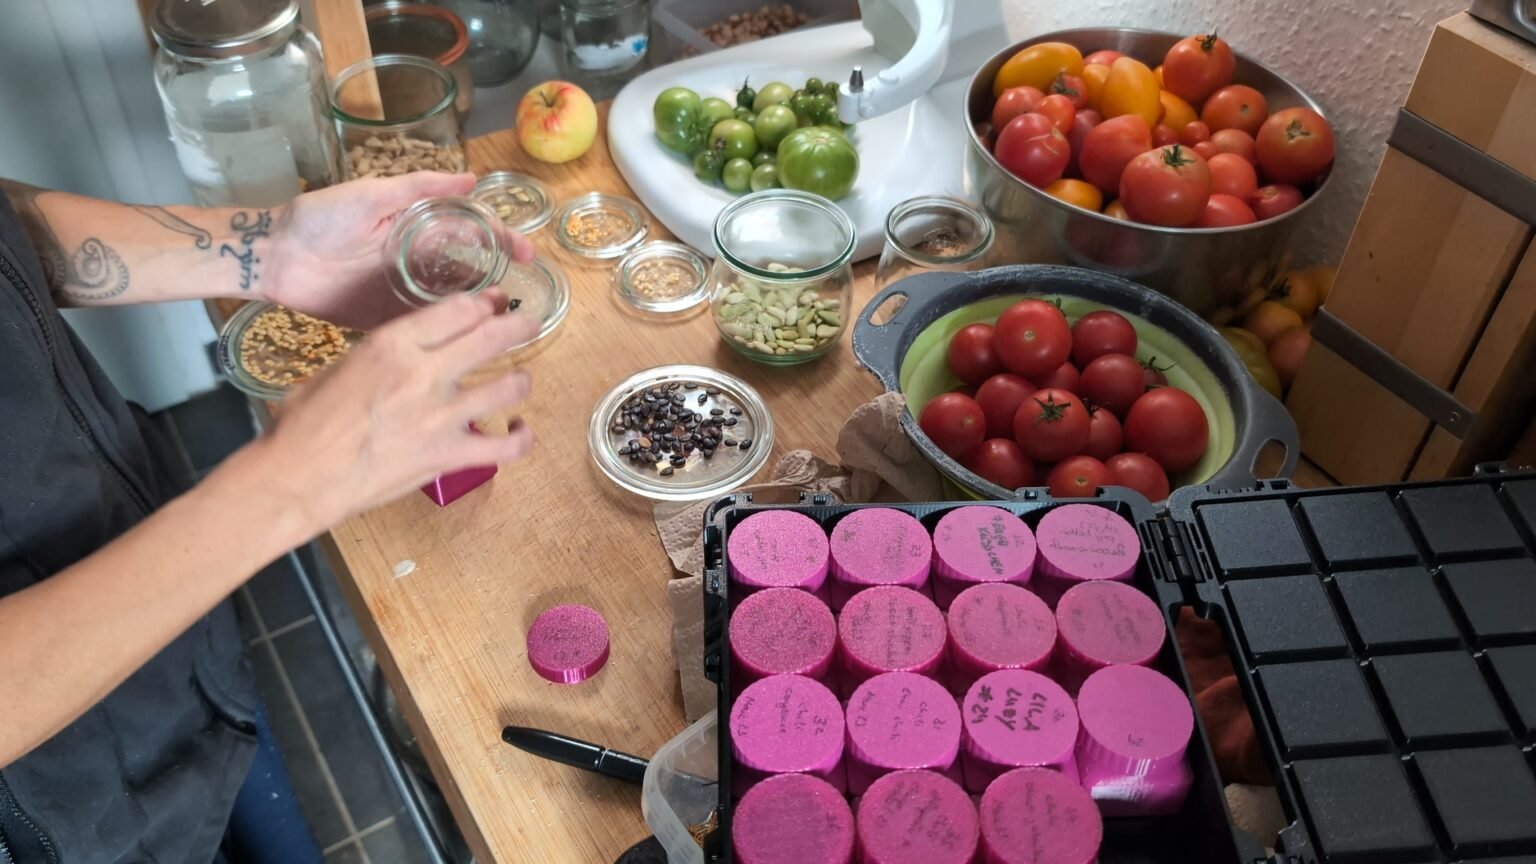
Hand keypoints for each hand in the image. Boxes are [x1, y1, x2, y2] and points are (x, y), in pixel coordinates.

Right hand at [256, 290, 536, 528]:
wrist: (299, 476)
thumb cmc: (305, 423)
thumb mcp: (341, 366)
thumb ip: (382, 354)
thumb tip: (404, 353)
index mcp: (392, 344)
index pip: (458, 310)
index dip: (484, 303)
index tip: (494, 303)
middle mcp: (424, 373)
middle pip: (492, 337)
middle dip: (519, 325)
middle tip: (527, 324)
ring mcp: (441, 416)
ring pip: (509, 387)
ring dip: (522, 380)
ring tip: (521, 379)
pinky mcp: (449, 456)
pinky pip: (506, 447)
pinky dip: (522, 438)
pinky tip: (521, 430)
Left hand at [265, 173, 535, 329]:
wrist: (275, 255)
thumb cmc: (321, 217)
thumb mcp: (372, 194)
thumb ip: (419, 187)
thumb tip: (471, 178)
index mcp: (419, 229)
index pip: (471, 235)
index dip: (501, 241)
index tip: (526, 254)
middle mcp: (417, 261)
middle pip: (468, 272)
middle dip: (497, 283)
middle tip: (520, 299)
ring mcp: (402, 292)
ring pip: (449, 304)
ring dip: (475, 313)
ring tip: (499, 324)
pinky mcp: (383, 319)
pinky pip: (419, 328)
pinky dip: (441, 336)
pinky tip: (462, 344)